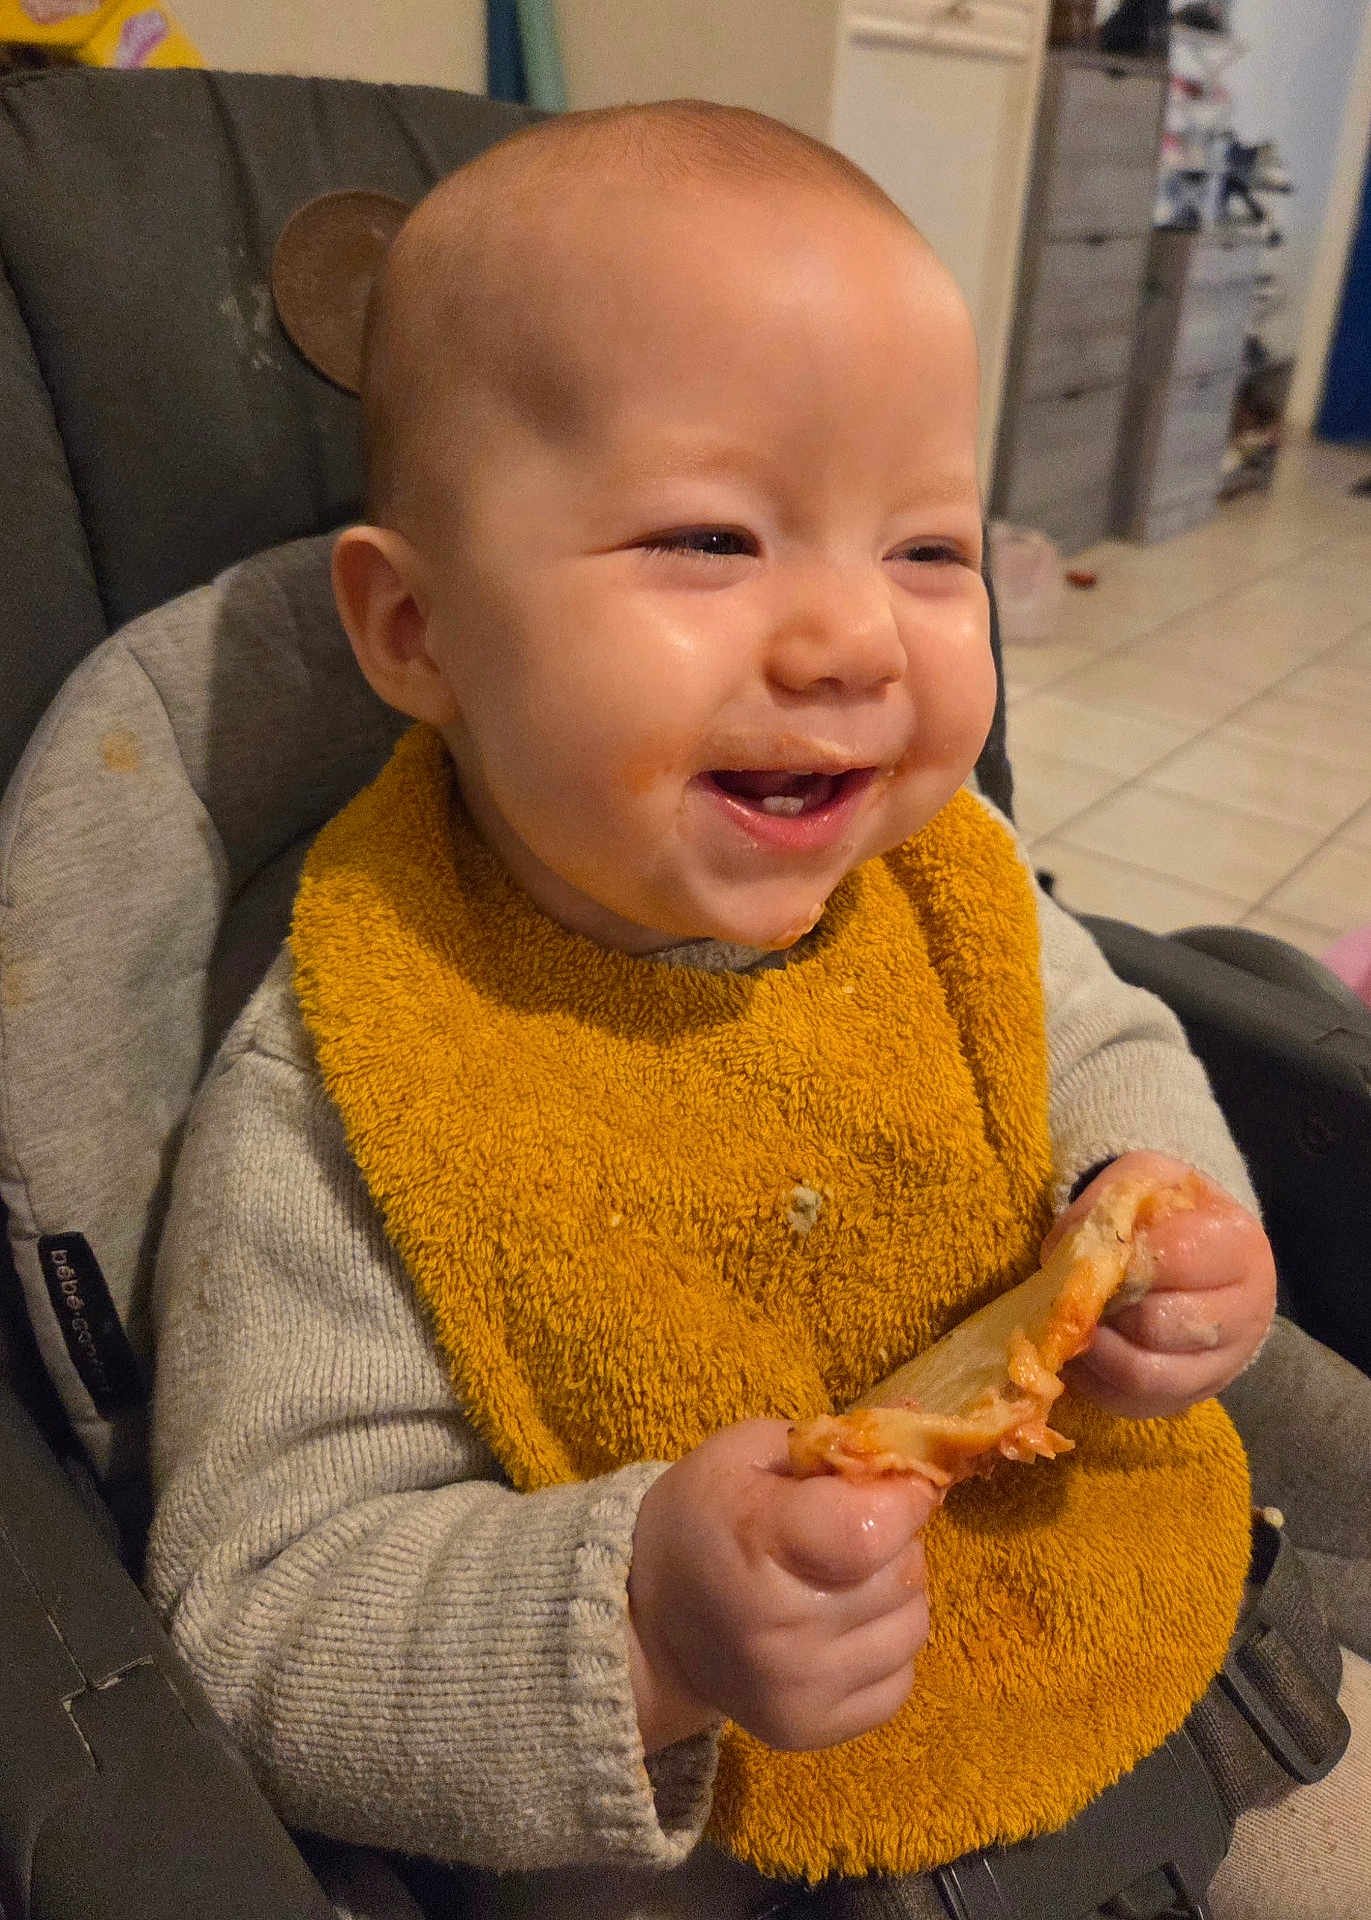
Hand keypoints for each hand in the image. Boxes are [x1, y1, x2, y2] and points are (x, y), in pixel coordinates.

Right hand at [627, 1418, 936, 1753]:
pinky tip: (844, 1626)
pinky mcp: (813, 1730)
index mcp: (758, 1543)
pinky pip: (902, 1678)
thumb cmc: (703, 1518)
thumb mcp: (745, 1454)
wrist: (649, 1625)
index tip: (901, 1484)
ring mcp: (800, 1689)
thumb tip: (916, 1423)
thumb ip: (830, 1440)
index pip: (871, 1530)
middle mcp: (781, 1629)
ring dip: (897, 1592)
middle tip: (855, 1529)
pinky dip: (886, 1645)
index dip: (905, 1499)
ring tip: (848, 1578)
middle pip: (902, 1573)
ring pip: (913, 1626)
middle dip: (897, 1538)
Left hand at [1051, 1152, 1275, 1420]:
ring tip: (1077, 1323)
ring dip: (1095, 1350)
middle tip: (1080, 1293)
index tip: (1094, 1254)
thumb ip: (1105, 1207)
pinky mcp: (1191, 1398)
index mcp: (1240, 1247)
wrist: (1199, 1251)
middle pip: (1157, 1325)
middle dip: (1105, 1309)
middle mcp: (1247, 1313)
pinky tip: (1084, 1349)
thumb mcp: (1142, 1181)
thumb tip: (1063, 1256)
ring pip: (1145, 1376)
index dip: (1122, 1260)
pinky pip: (1133, 1404)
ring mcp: (1224, 1365)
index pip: (1176, 1259)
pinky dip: (1096, 1381)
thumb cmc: (1167, 1211)